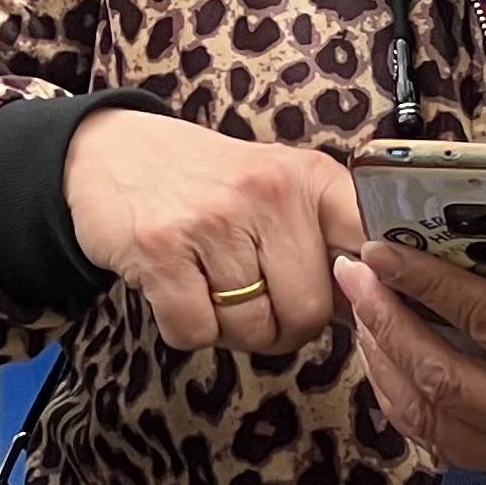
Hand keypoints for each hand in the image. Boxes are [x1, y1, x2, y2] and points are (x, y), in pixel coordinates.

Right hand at [63, 107, 363, 355]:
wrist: (110, 152)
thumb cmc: (205, 183)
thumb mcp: (278, 186)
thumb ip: (326, 236)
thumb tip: (376, 306)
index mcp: (308, 177)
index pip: (371, 247)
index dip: (371, 291)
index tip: (360, 306)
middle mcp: (266, 193)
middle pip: (307, 311)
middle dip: (284, 327)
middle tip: (258, 304)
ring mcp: (212, 221)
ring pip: (252, 330)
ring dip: (232, 329)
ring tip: (213, 288)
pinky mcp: (160, 251)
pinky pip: (196, 333)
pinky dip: (188, 329)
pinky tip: (179, 291)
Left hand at [335, 230, 485, 484]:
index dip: (431, 284)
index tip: (387, 248)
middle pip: (441, 373)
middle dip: (386, 321)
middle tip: (351, 270)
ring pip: (432, 414)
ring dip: (384, 361)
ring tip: (357, 309)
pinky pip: (446, 442)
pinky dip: (407, 405)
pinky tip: (388, 367)